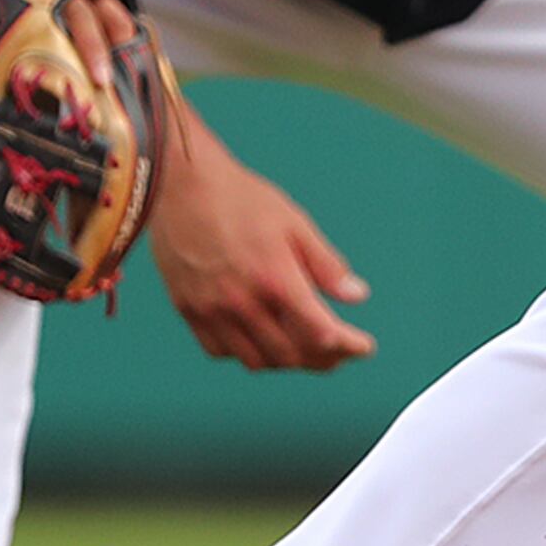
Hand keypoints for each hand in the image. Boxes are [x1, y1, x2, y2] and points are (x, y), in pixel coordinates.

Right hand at [152, 137, 373, 371]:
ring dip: (285, 360)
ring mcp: (212, 310)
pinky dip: (245, 353)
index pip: (321, 333)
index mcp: (275, 278)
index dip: (348, 346)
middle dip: (322, 359)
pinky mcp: (188, 310)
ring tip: (303, 349)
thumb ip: (326, 265)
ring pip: (256, 360)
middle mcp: (243, 301)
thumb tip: (358, 296)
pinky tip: (260, 340)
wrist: (181, 185)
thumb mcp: (294, 223)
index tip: (364, 347)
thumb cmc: (241, 199)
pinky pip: (220, 350)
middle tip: (339, 352)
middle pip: (291, 354)